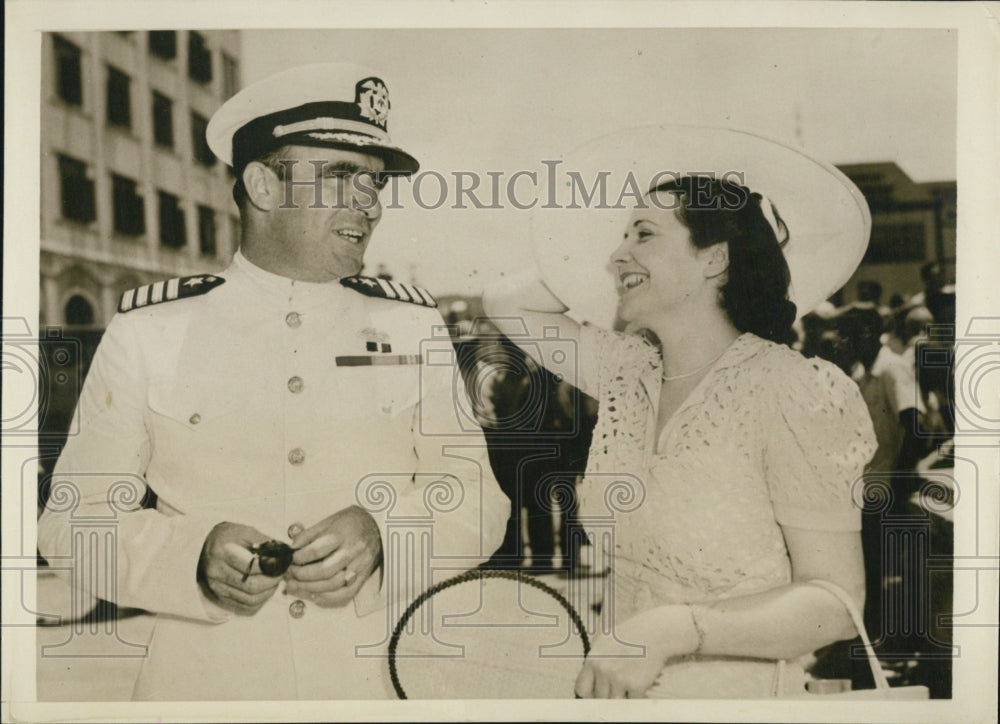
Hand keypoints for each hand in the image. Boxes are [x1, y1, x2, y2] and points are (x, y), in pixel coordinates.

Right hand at [198, 522, 281, 614]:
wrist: (202, 547)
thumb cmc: (226, 538)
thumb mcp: (244, 531)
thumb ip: (264, 541)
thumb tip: (283, 552)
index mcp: (222, 553)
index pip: (251, 567)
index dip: (271, 568)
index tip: (281, 565)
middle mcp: (216, 572)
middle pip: (251, 586)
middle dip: (271, 583)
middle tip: (280, 575)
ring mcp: (216, 587)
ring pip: (248, 600)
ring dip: (267, 594)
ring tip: (273, 583)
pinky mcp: (218, 597)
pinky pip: (243, 608)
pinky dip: (258, 603)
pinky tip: (263, 593)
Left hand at [284, 505, 381, 607]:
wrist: (377, 527)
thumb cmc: (352, 522)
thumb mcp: (329, 520)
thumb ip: (310, 534)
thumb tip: (293, 548)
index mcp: (344, 533)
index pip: (317, 550)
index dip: (300, 557)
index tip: (292, 558)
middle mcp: (354, 550)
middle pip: (325, 570)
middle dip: (303, 575)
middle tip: (292, 573)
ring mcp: (360, 566)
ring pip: (334, 585)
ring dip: (311, 588)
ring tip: (298, 585)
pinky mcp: (363, 577)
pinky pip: (345, 594)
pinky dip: (327, 597)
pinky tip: (314, 593)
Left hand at [574, 605, 698, 698]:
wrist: (654, 633)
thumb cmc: (629, 637)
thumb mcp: (604, 643)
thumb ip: (594, 664)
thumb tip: (586, 687)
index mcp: (593, 659)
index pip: (581, 688)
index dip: (589, 693)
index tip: (597, 693)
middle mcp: (603, 670)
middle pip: (599, 697)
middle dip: (608, 694)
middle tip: (619, 685)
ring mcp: (619, 679)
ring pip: (615, 702)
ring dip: (623, 695)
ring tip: (630, 681)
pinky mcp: (635, 686)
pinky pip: (632, 701)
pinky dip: (637, 695)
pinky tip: (641, 681)